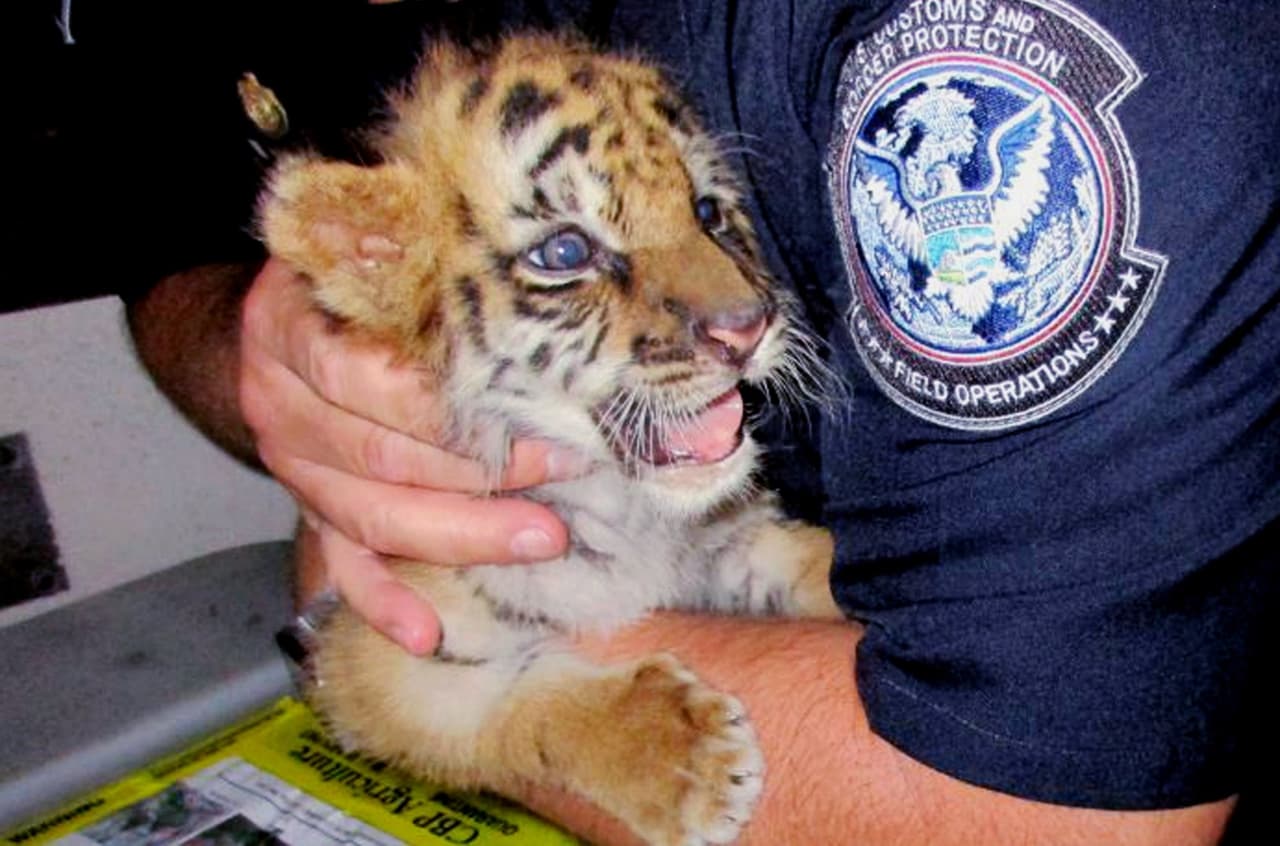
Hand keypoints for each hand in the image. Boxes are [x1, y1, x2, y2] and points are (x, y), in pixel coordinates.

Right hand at [240, 258, 584, 652]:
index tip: (538, 417)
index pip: (371, 381)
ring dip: (460, 537)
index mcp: (288, 330)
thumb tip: (524, 271)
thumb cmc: (348, 275)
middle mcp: (278, 405)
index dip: (455, 409)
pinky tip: (426, 634)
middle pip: (380, 460)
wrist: (280, 316)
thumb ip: (415, 258)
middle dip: (480, 479)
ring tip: (540, 539)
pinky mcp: (308, 509)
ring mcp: (290, 467)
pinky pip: (342, 564)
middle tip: (567, 478)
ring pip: (371, 518)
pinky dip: (382, 603)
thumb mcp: (367, 243)